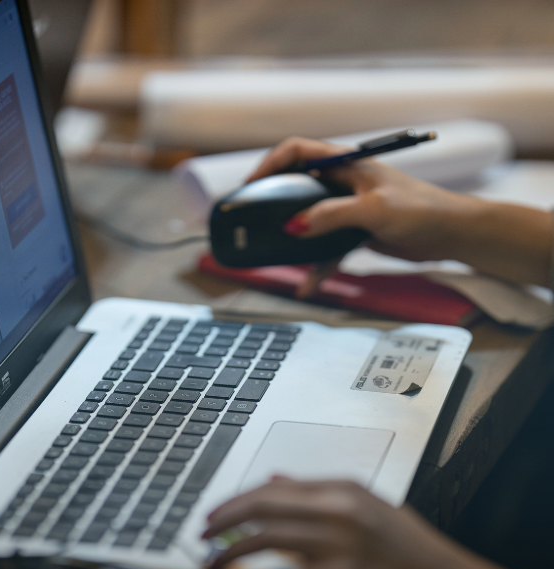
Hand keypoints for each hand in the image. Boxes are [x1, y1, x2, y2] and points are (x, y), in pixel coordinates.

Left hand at [204, 478, 549, 568]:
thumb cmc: (411, 550)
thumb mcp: (367, 506)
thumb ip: (318, 492)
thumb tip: (275, 479)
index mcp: (342, 488)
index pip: (272, 487)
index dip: (236, 501)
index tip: (217, 513)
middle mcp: (337, 508)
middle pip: (261, 505)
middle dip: (223, 519)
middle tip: (202, 532)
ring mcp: (340, 543)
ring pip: (265, 539)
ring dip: (230, 553)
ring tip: (213, 563)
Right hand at [248, 137, 553, 295]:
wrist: (450, 235)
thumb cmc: (421, 209)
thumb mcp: (373, 210)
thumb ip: (332, 216)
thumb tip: (294, 226)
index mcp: (345, 164)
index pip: (298, 151)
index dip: (270, 163)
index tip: (251, 184)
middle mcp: (342, 182)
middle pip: (297, 186)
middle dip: (274, 202)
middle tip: (254, 219)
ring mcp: (346, 208)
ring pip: (309, 221)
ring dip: (294, 241)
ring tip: (275, 256)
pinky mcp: (354, 231)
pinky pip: (327, 247)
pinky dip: (318, 265)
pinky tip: (309, 284)